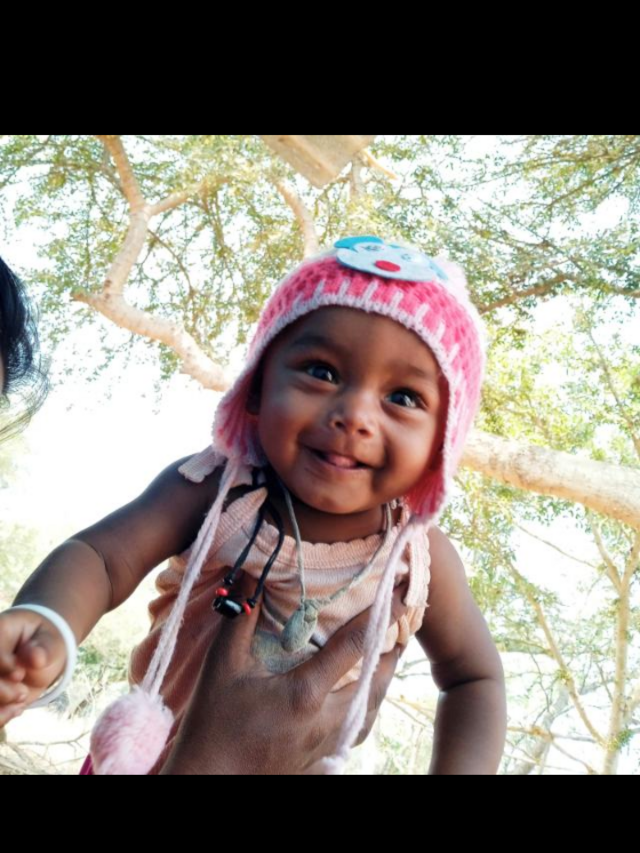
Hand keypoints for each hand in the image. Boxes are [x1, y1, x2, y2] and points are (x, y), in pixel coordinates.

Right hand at [0, 608, 66, 726]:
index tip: (19, 674)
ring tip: (20, 704)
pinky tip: (15, 711)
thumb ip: (44, 648)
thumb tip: (36, 658)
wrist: (43, 654)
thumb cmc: (45, 642)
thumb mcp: (51, 641)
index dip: (2, 665)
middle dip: (0, 691)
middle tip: (22, 693)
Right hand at [161, 572, 408, 773]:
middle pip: (376, 681)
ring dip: (382, 681)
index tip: (401, 592)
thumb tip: (250, 575)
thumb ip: (240, 618)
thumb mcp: (222, 666)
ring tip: (387, 656)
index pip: (355, 645)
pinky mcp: (318, 761)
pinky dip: (365, 708)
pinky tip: (358, 699)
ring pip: (370, 710)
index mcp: (306, 692)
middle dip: (392, 650)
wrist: (205, 779)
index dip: (383, 614)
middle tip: (401, 623)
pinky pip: (354, 731)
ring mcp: (324, 744)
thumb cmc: (211, 724)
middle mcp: (325, 720)